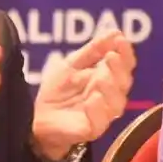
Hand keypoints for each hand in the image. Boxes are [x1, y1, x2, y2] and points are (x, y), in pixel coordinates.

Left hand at [32, 29, 134, 160]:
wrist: (36, 117)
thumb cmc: (58, 91)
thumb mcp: (72, 64)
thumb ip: (93, 50)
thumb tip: (116, 31)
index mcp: (108, 80)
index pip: (124, 66)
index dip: (125, 53)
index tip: (121, 40)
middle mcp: (109, 98)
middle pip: (123, 84)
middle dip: (119, 69)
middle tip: (110, 57)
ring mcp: (102, 115)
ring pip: (116, 104)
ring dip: (110, 88)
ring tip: (100, 77)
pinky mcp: (90, 130)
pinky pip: (99, 122)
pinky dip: (97, 109)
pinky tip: (93, 98)